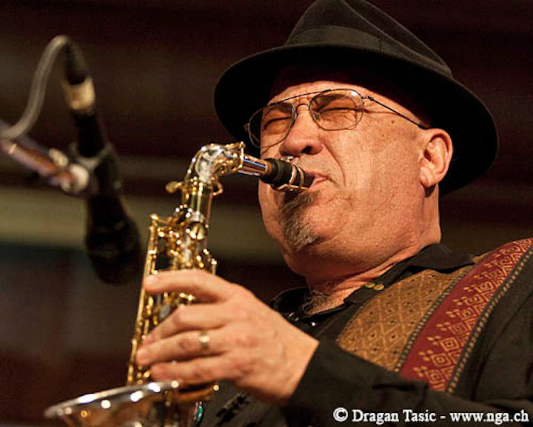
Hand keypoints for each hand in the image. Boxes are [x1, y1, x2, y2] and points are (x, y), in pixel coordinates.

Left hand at [135, 269, 318, 404]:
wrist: (304, 365)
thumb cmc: (275, 340)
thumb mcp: (251, 312)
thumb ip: (220, 309)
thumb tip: (183, 316)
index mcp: (238, 297)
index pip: (199, 280)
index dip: (170, 280)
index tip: (149, 284)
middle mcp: (236, 314)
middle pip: (186, 316)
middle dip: (159, 331)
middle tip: (146, 342)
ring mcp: (237, 340)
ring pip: (187, 343)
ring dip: (161, 352)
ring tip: (146, 359)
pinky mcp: (237, 365)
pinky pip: (198, 368)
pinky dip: (175, 372)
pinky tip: (163, 374)